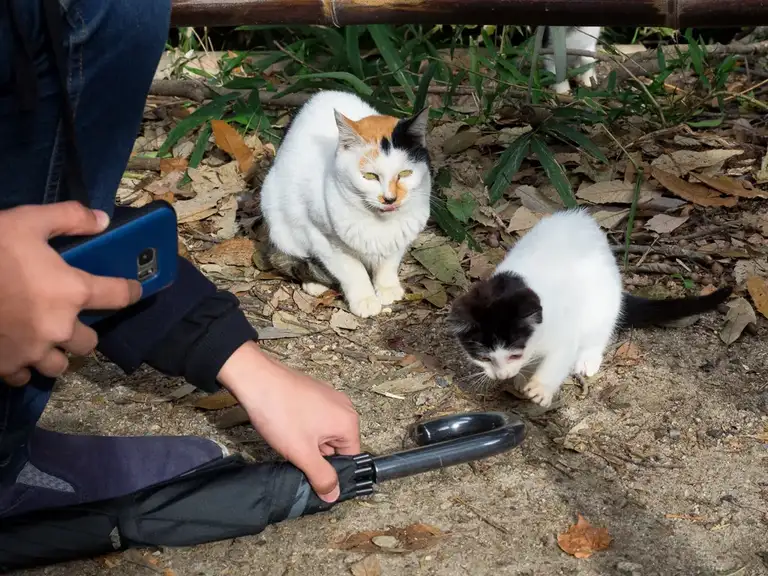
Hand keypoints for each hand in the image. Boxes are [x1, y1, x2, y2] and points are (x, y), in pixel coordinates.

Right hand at [0, 202, 141, 384]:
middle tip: (67, 318)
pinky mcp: (4, 366)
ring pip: (59, 365)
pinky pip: (24, 377)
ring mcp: (31, 351)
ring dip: (56, 354)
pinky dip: (23, 367)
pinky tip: (14, 351)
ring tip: (42, 339)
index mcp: (73, 291)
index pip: (120, 295)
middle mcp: (59, 327)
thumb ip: (70, 217)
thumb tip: (103, 220)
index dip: (130, 291)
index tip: (132, 290)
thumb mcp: (27, 220)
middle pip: (89, 343)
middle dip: (82, 332)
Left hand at [218, 341, 360, 502]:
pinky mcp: (314, 393)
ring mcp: (329, 398)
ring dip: (308, 442)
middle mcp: (344, 407)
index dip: (330, 472)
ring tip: (288, 439)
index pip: (350, 459)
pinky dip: (302, 428)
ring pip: (323, 434)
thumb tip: (334, 496)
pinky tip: (285, 427)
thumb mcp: (302, 452)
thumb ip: (321, 477)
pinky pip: (315, 419)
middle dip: (317, 455)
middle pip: (337, 446)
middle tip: (295, 455)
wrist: (256, 378)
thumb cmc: (280, 412)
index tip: (311, 474)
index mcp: (348, 422)